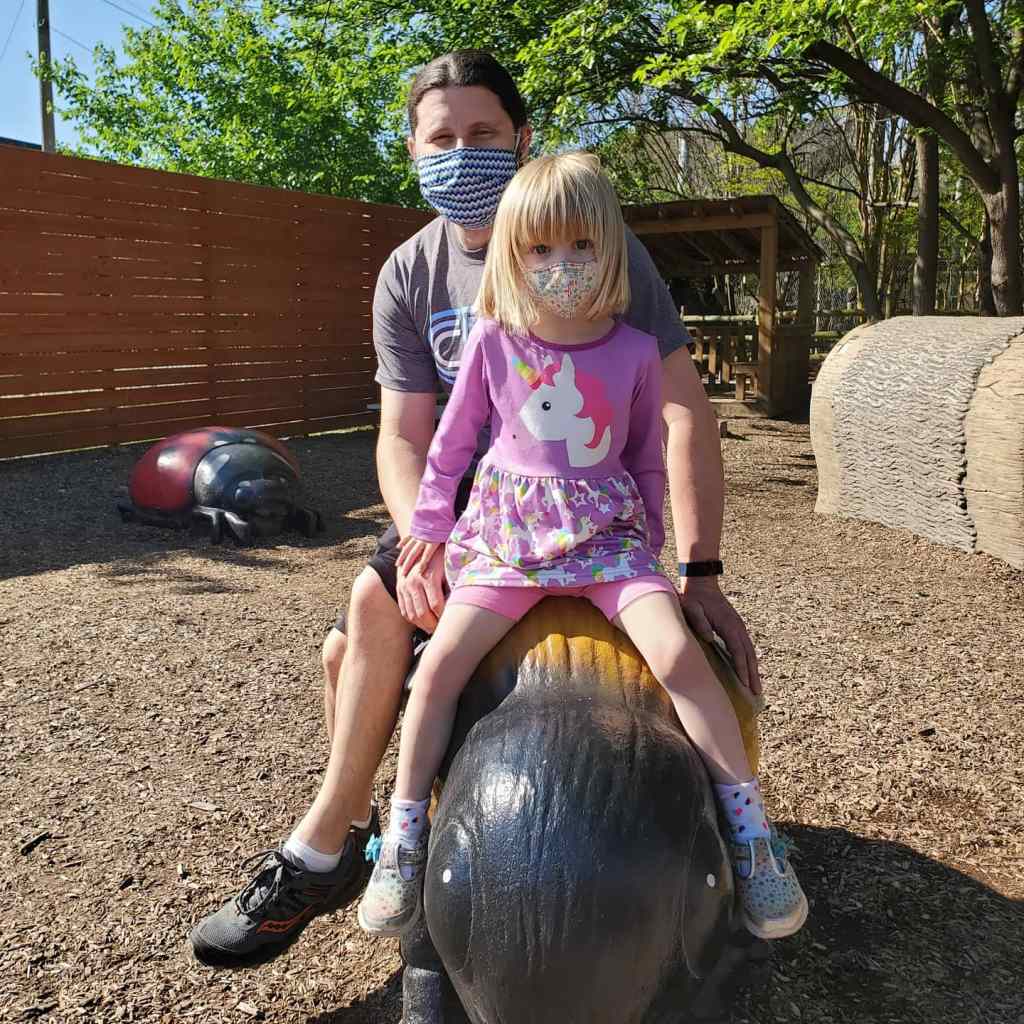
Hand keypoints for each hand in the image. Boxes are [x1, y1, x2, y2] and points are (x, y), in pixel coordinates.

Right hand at [395, 536, 444, 632]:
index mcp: (428, 577)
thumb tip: (463, 603)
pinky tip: (422, 623)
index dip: (445, 617)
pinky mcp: (399, 588)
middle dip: (434, 625)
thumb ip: (453, 585)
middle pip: (422, 613)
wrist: (420, 541)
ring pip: (412, 614)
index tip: (452, 622)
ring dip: (423, 625)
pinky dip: (413, 619)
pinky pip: (404, 609)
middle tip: (443, 631)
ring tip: (433, 630)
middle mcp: (414, 582)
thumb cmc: (441, 555)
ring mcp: (404, 586)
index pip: (437, 605)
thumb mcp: (449, 567)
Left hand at [677, 576, 760, 694]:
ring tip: (756, 689)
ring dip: (754, 671)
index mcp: (729, 625)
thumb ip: (699, 622)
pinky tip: (749, 673)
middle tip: (756, 694)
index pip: (738, 651)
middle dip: (753, 675)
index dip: (742, 668)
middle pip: (749, 655)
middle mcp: (738, 628)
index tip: (745, 684)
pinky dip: (750, 662)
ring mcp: (739, 628)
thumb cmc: (694, 598)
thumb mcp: (691, 608)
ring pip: (750, 653)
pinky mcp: (737, 629)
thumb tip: (709, 638)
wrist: (702, 584)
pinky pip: (746, 649)